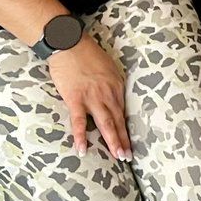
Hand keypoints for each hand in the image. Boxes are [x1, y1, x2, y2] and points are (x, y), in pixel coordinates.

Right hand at [47, 33, 130, 159]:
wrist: (70, 43)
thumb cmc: (87, 54)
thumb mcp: (108, 68)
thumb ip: (112, 84)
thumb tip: (114, 97)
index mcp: (116, 86)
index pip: (123, 112)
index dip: (126, 128)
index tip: (131, 142)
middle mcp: (108, 93)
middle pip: (118, 121)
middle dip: (124, 140)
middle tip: (129, 156)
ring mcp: (92, 97)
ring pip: (105, 123)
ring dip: (112, 141)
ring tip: (118, 156)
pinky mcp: (75, 99)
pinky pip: (79, 121)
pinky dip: (81, 136)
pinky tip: (83, 149)